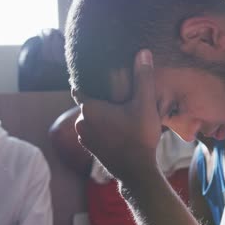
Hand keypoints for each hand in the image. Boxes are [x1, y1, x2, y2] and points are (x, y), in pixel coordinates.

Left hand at [73, 49, 160, 180]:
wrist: (137, 172)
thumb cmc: (139, 137)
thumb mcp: (144, 105)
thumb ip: (142, 78)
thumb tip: (143, 52)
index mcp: (89, 108)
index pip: (80, 86)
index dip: (88, 79)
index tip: (98, 75)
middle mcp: (81, 122)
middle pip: (88, 102)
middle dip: (100, 98)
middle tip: (117, 93)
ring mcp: (84, 138)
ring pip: (91, 118)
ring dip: (101, 114)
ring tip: (119, 110)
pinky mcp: (91, 149)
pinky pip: (94, 131)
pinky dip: (102, 127)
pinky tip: (117, 127)